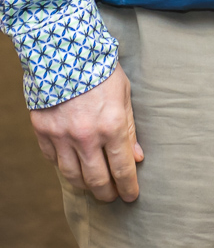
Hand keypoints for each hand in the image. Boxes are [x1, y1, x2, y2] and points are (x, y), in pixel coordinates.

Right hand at [30, 63, 142, 202]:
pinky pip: (53, 160)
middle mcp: (86, 136)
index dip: (128, 186)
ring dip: (85, 185)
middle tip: (112, 196)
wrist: (66, 52)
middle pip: (97, 180)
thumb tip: (136, 157)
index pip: (122, 168)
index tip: (131, 195)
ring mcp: (61, 136)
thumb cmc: (101, 71)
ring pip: (73, 176)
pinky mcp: (43, 132)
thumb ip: (129, 127)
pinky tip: (73, 166)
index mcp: (111, 125)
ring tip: (94, 186)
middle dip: (108, 193)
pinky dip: (64, 166)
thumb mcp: (124, 95)